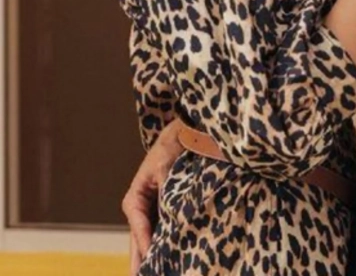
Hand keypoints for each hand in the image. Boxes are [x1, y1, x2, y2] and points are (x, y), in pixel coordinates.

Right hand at [122, 119, 183, 274]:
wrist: (181, 135)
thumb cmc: (169, 149)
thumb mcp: (165, 169)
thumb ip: (165, 192)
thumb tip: (170, 214)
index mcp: (134, 200)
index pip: (139, 229)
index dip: (145, 246)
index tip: (151, 261)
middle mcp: (140, 211)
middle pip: (139, 243)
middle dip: (141, 264)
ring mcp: (152, 214)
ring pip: (150, 242)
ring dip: (152, 260)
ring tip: (157, 275)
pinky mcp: (165, 214)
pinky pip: (163, 234)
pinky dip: (165, 248)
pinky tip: (170, 264)